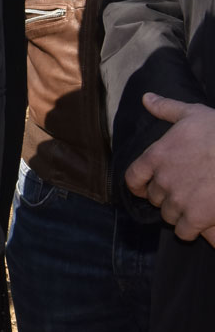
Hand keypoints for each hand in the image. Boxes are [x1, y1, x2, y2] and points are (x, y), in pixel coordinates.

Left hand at [126, 93, 214, 244]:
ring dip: (177, 213)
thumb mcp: (192, 113)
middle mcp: (163, 180)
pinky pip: (183, 232)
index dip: (139, 185)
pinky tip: (198, 224)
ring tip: (191, 206)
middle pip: (154, 197)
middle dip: (165, 196)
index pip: (133, 178)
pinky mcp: (197, 217)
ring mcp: (179, 200)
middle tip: (182, 192)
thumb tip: (146, 98)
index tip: (145, 188)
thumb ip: (166, 108)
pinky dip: (188, 230)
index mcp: (156, 156)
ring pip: (167, 215)